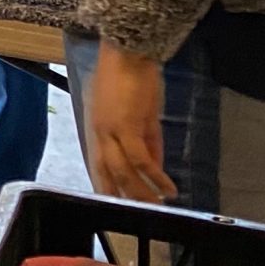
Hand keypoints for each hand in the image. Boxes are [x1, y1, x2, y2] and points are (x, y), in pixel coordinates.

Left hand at [86, 41, 177, 203]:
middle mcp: (99, 132)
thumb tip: (153, 166)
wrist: (129, 50)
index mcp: (96, 127)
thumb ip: (143, 139)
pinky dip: (155, 176)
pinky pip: (141, 160)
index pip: (97, 163)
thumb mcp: (135, 111)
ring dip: (141, 193)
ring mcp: (111, 130)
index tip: (117, 203)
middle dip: (122, 196)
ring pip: (123, 172)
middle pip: (107, 173)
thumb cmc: (130, 74)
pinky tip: (168, 189)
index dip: (106, 185)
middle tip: (139, 214)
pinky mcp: (128, 126)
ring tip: (157, 207)